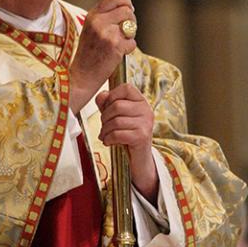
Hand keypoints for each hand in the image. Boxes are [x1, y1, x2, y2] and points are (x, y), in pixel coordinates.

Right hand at [69, 0, 136, 113]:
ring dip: (130, 35)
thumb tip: (126, 8)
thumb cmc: (88, 54)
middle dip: (131, 20)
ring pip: (131, 26)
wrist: (81, 77)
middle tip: (126, 30)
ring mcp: (107, 34)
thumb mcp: (90, 29)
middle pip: (127, 11)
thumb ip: (104, 17)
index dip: (125, 1)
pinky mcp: (116, 47)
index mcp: (92, 15)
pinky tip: (117, 54)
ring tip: (118, 43)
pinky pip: (132, 42)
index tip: (129, 7)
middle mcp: (98, 22)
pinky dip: (128, 49)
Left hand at [96, 83, 158, 204]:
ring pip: (116, 121)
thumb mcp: (117, 116)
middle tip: (104, 126)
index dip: (112, 96)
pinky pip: (118, 134)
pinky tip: (108, 142)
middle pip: (117, 105)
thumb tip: (101, 96)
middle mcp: (146, 109)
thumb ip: (107, 103)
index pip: (126, 88)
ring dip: (105, 130)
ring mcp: (145, 123)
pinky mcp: (142, 137)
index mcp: (141, 101)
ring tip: (105, 136)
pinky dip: (108, 139)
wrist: (139, 159)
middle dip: (105, 117)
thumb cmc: (126, 134)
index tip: (107, 108)